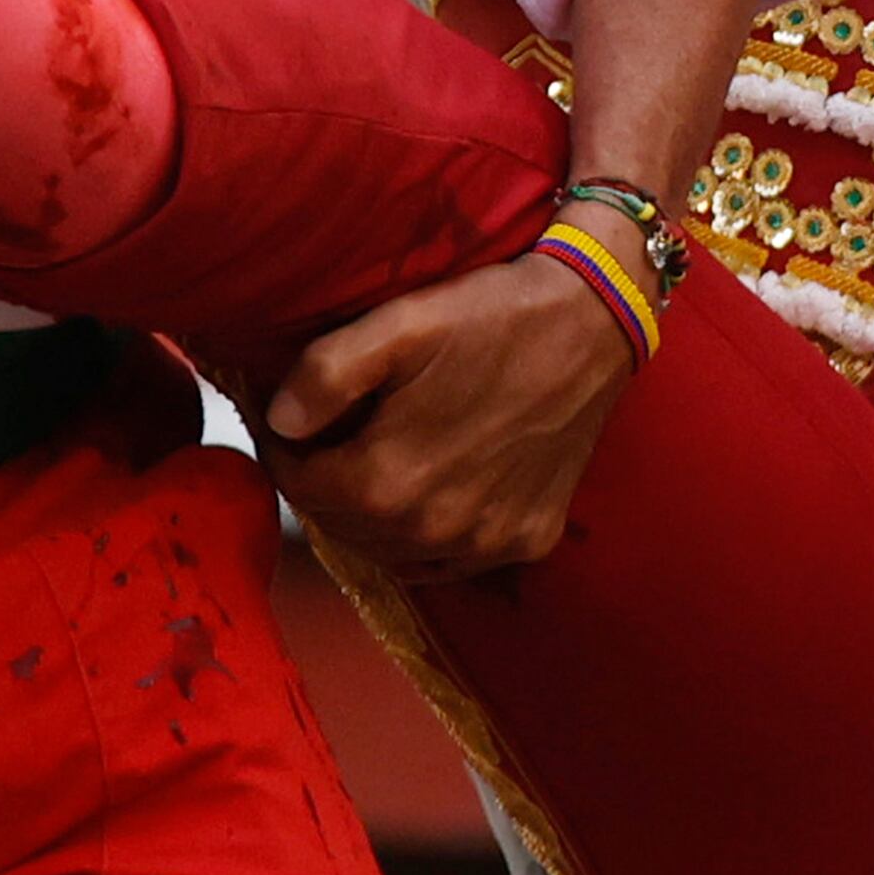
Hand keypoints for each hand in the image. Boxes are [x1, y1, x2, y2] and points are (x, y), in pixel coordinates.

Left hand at [258, 253, 635, 579]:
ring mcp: (486, 543)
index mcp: (389, 482)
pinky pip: (452, 558)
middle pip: (342, 525)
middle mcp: (434, 531)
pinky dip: (430, 532)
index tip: (288, 419)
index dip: (284, 451)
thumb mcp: (399, 324)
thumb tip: (278, 423)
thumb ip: (324, 375)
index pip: (299, 487)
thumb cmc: (491, 315)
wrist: (595, 320)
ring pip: (392, 549)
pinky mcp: (527, 540)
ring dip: (373, 512)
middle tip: (331, 435)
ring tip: (378, 457)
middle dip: (325, 482)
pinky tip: (436, 486)